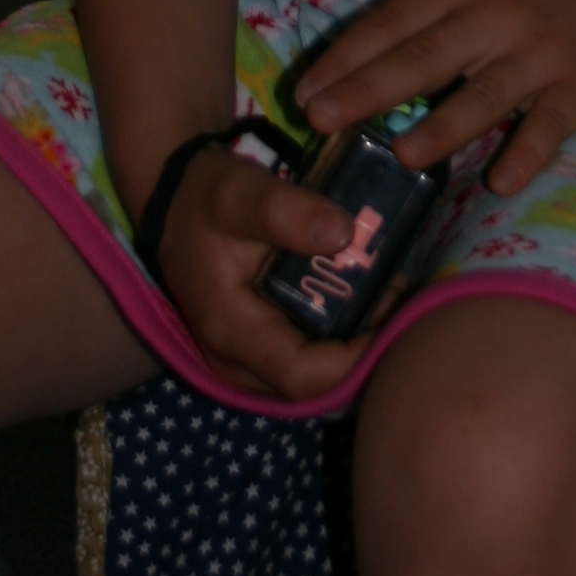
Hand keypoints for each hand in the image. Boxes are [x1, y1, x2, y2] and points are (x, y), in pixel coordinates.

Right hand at [156, 144, 370, 399]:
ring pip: (316, 376)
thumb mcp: (238, 192)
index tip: (393, 309)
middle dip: (365, 346)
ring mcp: (247, 363)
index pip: (304, 376)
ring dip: (356, 342)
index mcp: (230, 332)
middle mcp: (236, 363)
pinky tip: (365, 297)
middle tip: (399, 295)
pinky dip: (340, 335)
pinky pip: (308, 359)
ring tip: (388, 292)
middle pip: (317, 383)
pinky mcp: (258, 351)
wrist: (176, 204)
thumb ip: (284, 211)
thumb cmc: (205, 199)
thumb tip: (345, 233)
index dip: (357, 356)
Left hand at [298, 0, 575, 199]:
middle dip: (369, 89)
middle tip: (322, 119)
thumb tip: (357, 74)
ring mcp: (540, 52)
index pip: (391, 24)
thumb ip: (427, 21)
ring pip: (485, 92)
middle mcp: (493, 16)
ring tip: (403, 155)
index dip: (344, 59)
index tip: (302, 94)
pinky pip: (551, 124)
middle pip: (425, 56)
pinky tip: (502, 182)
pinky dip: (527, 153)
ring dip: (443, 125)